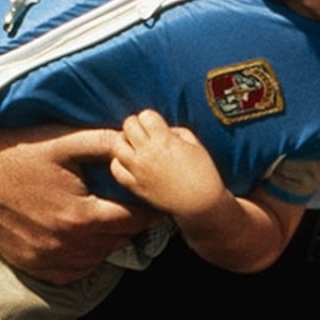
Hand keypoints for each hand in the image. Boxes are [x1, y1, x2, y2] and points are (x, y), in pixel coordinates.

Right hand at [0, 117, 150, 281]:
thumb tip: (140, 143)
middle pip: (118, 242)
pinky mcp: (31, 265)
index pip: (133, 221)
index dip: (146, 208)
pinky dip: (82, 257)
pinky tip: (79, 234)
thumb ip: (106, 143)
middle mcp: (64, 245)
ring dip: (105, 240)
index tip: (149, 196)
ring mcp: (45, 259)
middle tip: (128, 204)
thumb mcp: (65, 140)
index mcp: (78, 216)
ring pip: (97, 258)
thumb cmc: (21, 150)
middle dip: (128, 223)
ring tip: (104, 216)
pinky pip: (72, 271)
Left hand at [108, 110, 225, 223]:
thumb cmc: (203, 173)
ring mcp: (139, 170)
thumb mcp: (195, 144)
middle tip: (143, 133)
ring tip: (133, 146)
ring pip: (117, 145)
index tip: (156, 125)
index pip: (145, 115)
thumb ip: (176, 131)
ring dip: (124, 142)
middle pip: (128, 125)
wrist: (201, 204)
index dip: (150, 118)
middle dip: (135, 125)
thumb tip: (163, 130)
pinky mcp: (135, 186)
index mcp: (165, 140)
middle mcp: (148, 153)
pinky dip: (119, 163)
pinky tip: (129, 163)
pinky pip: (116, 169)